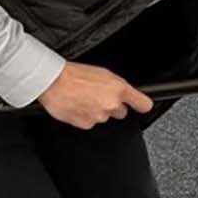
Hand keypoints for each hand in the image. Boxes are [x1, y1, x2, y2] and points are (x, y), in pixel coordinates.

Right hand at [37, 62, 152, 129]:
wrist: (53, 81)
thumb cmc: (75, 74)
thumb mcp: (104, 74)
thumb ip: (118, 87)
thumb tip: (126, 95)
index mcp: (119, 89)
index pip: (143, 104)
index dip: (142, 105)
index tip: (141, 106)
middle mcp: (112, 104)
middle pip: (121, 112)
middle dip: (113, 106)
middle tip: (98, 97)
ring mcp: (99, 115)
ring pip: (104, 117)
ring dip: (97, 111)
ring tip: (84, 99)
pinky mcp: (86, 124)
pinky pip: (90, 123)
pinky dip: (85, 117)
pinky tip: (78, 106)